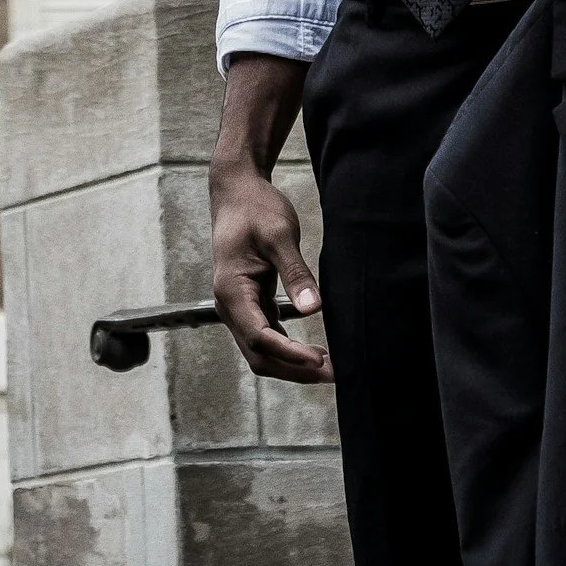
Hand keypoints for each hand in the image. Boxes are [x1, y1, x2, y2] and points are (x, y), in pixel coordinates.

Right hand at [209, 54, 332, 384]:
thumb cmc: (255, 208)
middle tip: (335, 374)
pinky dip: (288, 349)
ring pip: (263, 351)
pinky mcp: (251, 302)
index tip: (321, 360)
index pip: (260, 337)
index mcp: (231, 292)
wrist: (236, 191)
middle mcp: (230, 306)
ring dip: (293, 365)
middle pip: (260, 355)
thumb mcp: (278, 235)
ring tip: (330, 369)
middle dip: (295, 369)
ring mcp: (239, 307)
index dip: (291, 353)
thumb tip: (313, 308)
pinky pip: (267, 336)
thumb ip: (295, 272)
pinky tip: (313, 353)